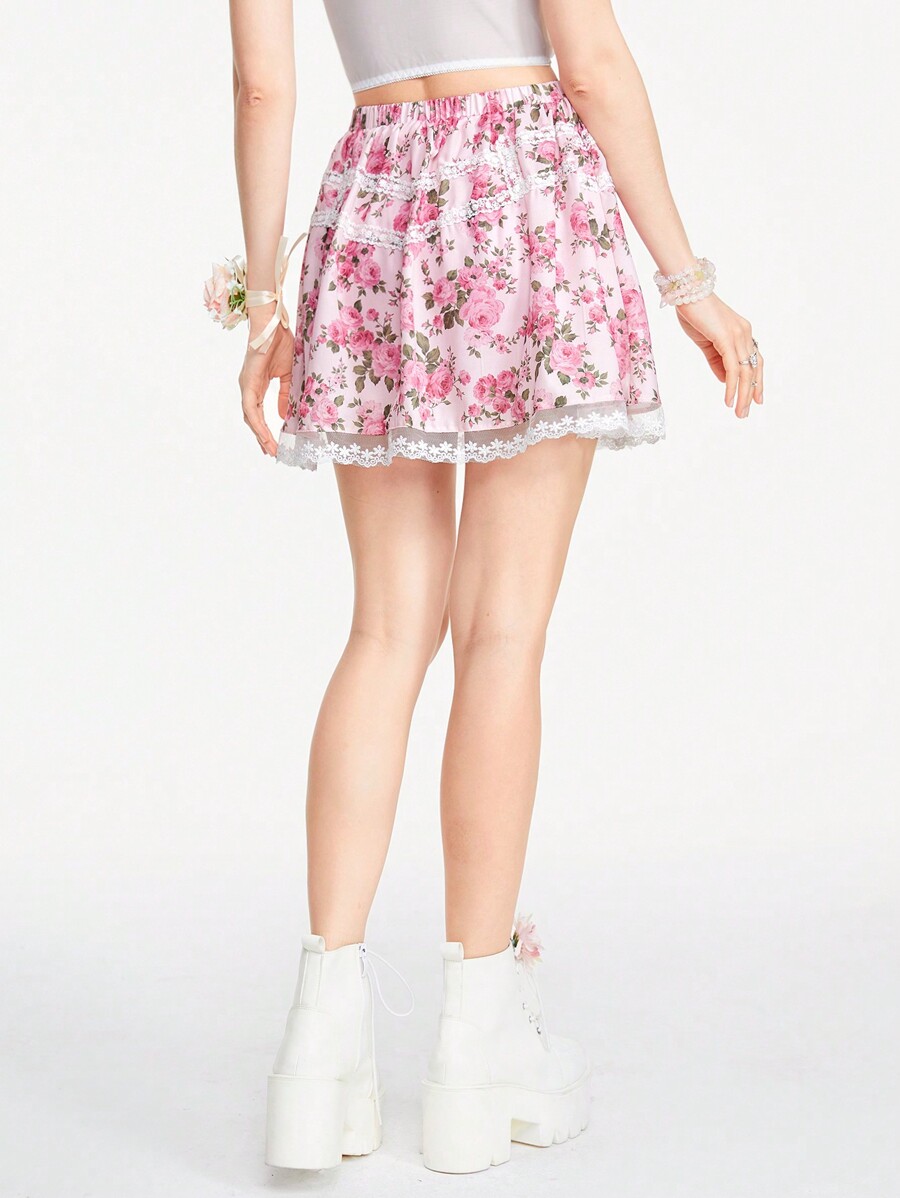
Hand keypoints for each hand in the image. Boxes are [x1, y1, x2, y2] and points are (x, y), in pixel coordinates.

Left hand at [238, 316, 293, 456]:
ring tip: (270, 450)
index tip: (273, 445)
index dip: (264, 430)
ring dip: (260, 436)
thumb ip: (285, 396)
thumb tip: (284, 415)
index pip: (258, 414)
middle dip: (262, 438)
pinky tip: (265, 436)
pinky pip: (251, 410)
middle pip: (252, 420)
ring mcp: (246, 386)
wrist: (274, 326)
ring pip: (250, 418)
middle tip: (272, 453)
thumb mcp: (287, 376)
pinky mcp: (248, 384)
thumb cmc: (281, 344)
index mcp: (256, 386)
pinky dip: (258, 424)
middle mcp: (248, 388)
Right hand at [675, 294, 763, 417]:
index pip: (754, 361)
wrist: (687, 291)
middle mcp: (745, 333)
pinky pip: (733, 369)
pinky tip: (729, 400)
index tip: (755, 399)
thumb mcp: (706, 341)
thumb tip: (725, 379)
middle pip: (754, 369)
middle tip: (746, 412)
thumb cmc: (694, 312)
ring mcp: (738, 336)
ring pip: (745, 372)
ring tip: (739, 412)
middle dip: (751, 392)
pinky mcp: (727, 338)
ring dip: (743, 395)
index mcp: (741, 332)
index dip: (756, 381)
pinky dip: (732, 386)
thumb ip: (716, 360)